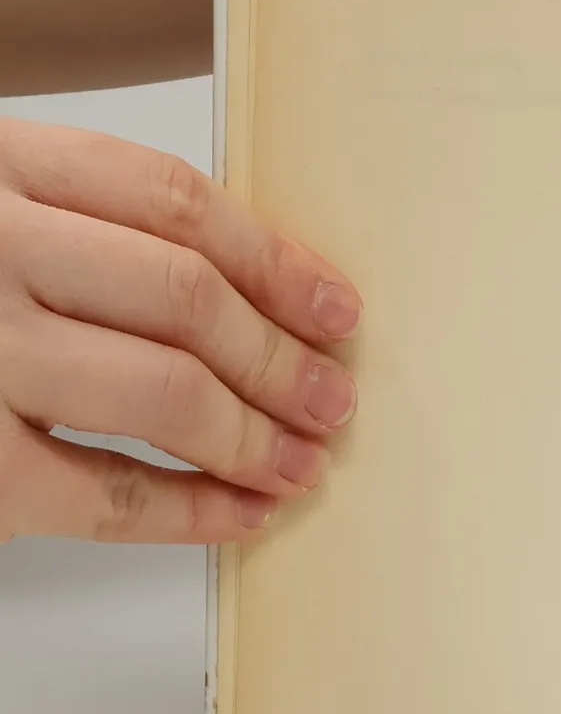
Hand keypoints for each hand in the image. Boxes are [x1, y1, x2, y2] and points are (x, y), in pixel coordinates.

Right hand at [0, 118, 360, 542]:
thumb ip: (74, 224)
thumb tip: (249, 288)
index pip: (170, 199)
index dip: (275, 258)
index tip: (334, 305)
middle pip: (185, 296)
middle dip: (281, 356)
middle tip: (331, 396)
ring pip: (163, 391)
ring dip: (255, 434)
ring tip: (301, 460)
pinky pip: (108, 495)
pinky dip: (194, 511)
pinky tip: (242, 514)